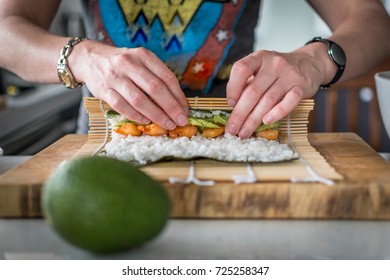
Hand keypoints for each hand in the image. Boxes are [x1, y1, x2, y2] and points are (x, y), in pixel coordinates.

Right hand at [71, 41, 188, 129]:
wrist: (90, 59)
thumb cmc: (123, 64)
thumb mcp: (140, 61)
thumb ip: (156, 76)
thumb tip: (177, 102)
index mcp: (143, 55)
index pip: (166, 77)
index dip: (178, 96)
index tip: (185, 110)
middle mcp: (129, 63)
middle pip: (155, 88)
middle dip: (171, 107)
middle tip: (181, 121)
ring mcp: (115, 77)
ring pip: (139, 99)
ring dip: (156, 115)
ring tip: (167, 124)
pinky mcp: (103, 90)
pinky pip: (122, 106)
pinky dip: (136, 115)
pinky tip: (146, 121)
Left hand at [225, 49, 327, 137]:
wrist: (310, 63)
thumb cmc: (278, 71)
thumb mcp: (261, 69)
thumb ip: (247, 83)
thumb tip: (233, 105)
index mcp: (259, 57)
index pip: (241, 69)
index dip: (233, 87)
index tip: (230, 104)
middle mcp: (274, 64)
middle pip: (253, 91)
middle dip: (240, 113)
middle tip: (232, 129)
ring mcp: (289, 75)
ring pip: (268, 100)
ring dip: (254, 119)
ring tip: (244, 132)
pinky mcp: (302, 86)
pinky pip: (289, 102)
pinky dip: (277, 113)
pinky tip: (266, 122)